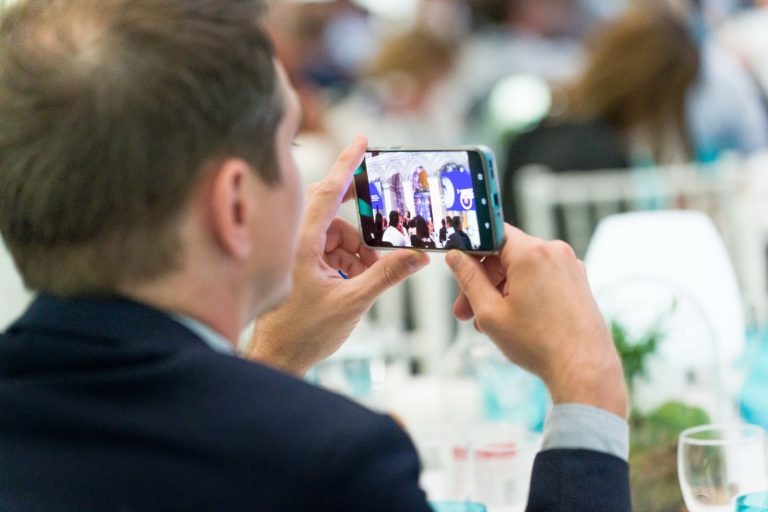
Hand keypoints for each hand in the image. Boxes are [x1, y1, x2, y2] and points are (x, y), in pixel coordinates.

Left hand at [245, 136, 429, 375]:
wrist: (277, 358)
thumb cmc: (301, 333)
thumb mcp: (352, 302)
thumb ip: (386, 275)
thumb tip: (417, 257)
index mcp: (301, 242)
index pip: (328, 191)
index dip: (347, 164)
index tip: (362, 141)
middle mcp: (296, 240)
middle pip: (332, 207)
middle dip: (360, 213)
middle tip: (384, 213)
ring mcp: (298, 251)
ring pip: (335, 231)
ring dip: (357, 247)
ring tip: (367, 274)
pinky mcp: (301, 264)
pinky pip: (330, 248)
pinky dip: (348, 258)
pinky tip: (356, 279)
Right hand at [446, 225, 627, 417]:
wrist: (583, 368)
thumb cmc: (538, 343)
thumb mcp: (490, 312)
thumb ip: (469, 279)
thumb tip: (456, 257)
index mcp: (531, 253)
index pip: (491, 235)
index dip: (471, 253)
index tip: (459, 272)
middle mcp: (554, 251)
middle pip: (505, 256)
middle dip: (483, 282)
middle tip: (466, 313)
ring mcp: (569, 266)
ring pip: (523, 269)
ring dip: (501, 291)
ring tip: (489, 324)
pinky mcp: (577, 281)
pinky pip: (541, 278)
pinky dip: (524, 293)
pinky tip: (514, 321)